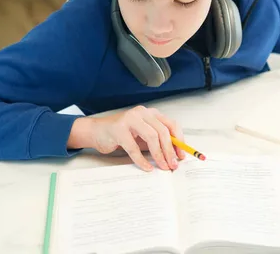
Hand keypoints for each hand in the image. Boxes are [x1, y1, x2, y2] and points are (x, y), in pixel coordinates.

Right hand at [68, 105, 185, 170]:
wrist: (97, 132)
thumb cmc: (122, 134)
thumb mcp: (143, 136)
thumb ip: (158, 141)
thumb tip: (175, 155)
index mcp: (151, 113)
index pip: (171, 124)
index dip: (179, 141)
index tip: (181, 156)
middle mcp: (142, 113)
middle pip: (162, 131)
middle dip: (170, 150)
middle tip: (173, 164)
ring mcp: (130, 119)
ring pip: (151, 137)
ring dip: (159, 155)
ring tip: (163, 166)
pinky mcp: (119, 130)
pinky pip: (134, 148)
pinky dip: (142, 160)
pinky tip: (147, 167)